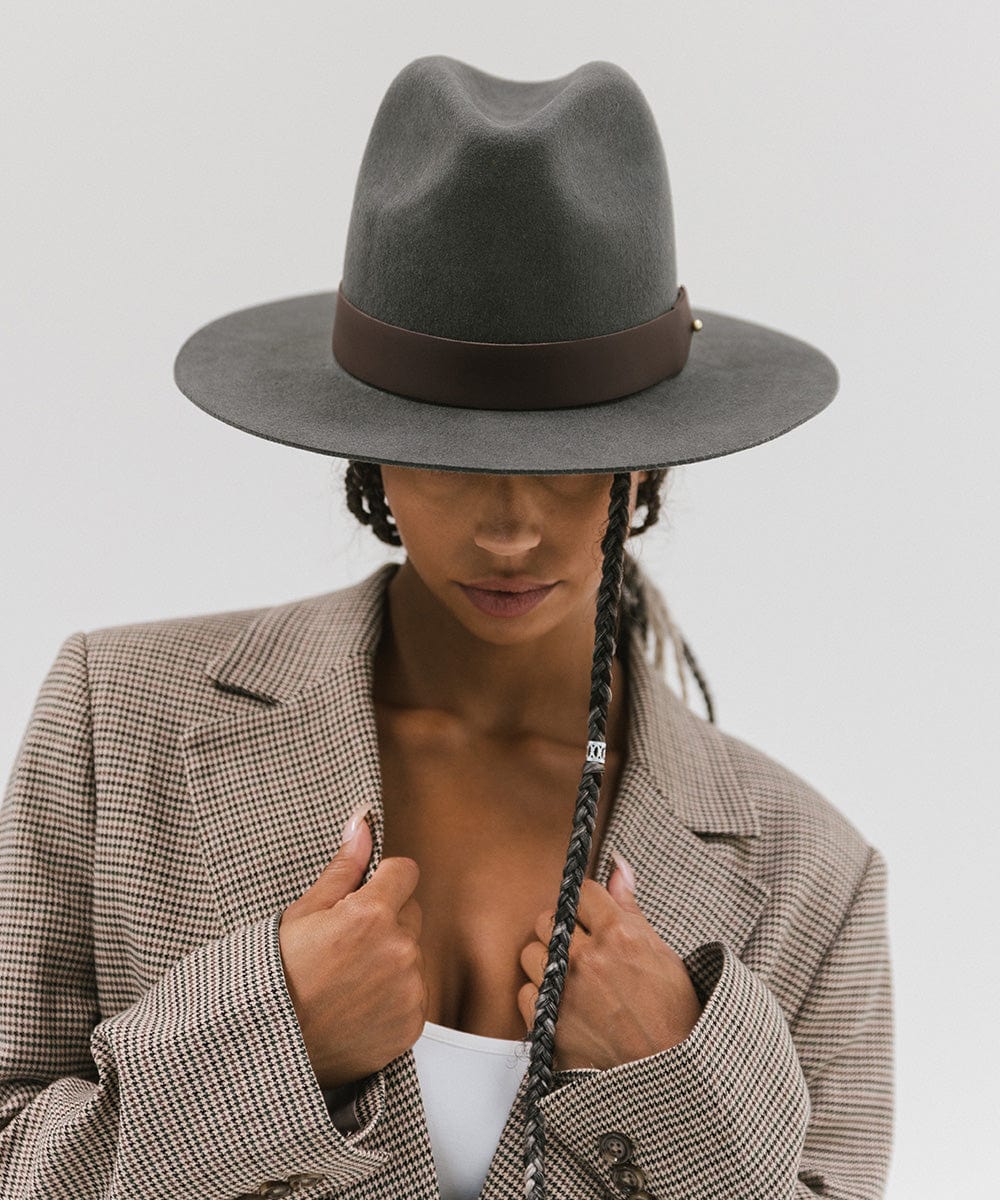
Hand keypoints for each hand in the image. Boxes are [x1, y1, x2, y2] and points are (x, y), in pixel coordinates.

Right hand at [278, 805, 427, 1089]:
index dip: (383, 881)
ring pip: (412, 954)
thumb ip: (344, 867)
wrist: (274, 1047)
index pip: (405, 872)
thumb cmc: (280, 976)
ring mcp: (409, 988)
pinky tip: (359, 1005)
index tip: (362, 899)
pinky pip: (414, 993)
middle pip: (410, 913)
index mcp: (372, 914)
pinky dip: (394, 997)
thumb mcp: (303, 914)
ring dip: (391, 960)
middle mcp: (399, 949)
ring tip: (348, 980)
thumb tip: (363, 821)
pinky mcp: (413, 1022)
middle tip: (345, 946)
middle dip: (386, 921)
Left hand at [517, 853, 702, 1069]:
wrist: (671, 1070)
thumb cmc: (674, 1011)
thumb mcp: (660, 951)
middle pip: (549, 919)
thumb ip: (630, 906)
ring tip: (573, 977)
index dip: (588, 905)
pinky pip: (526, 993)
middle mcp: (588, 959)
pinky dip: (541, 996)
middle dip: (563, 928)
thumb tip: (618, 865)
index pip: (582, 892)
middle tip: (583, 947)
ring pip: (532, 953)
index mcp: (619, 934)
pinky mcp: (551, 1024)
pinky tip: (564, 1002)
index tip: (594, 918)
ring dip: (548, 961)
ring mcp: (567, 992)